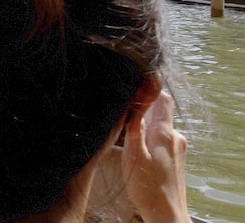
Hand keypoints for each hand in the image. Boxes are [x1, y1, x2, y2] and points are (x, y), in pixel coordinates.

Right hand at [121, 91, 190, 222]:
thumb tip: (133, 107)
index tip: (134, 92)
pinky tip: (139, 154)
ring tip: (128, 142)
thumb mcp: (133, 156)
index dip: (150, 91)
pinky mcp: (176, 158)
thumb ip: (134, 129)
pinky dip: (150, 142)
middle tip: (123, 121)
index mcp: (165, 133)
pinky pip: (162, 141)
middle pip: (160, 113)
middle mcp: (176, 138)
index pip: (163, 99)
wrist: (166, 213)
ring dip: (145, 130)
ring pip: (160, 128)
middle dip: (142, 113)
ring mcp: (178, 148)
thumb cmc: (148, 188)